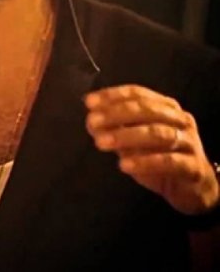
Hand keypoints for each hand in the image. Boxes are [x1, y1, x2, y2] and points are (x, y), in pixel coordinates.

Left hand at [85, 84, 219, 214]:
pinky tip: (124, 165)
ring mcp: (189, 142)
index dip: (113, 96)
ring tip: (100, 143)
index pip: (138, 94)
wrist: (193, 188)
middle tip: (92, 122)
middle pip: (148, 110)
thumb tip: (91, 120)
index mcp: (165, 107)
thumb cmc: (159, 158)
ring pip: (158, 134)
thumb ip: (116, 129)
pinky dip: (145, 162)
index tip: (89, 102)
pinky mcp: (193, 166)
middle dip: (116, 114)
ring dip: (126, 136)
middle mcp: (179, 120)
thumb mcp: (134, 141)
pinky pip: (169, 161)